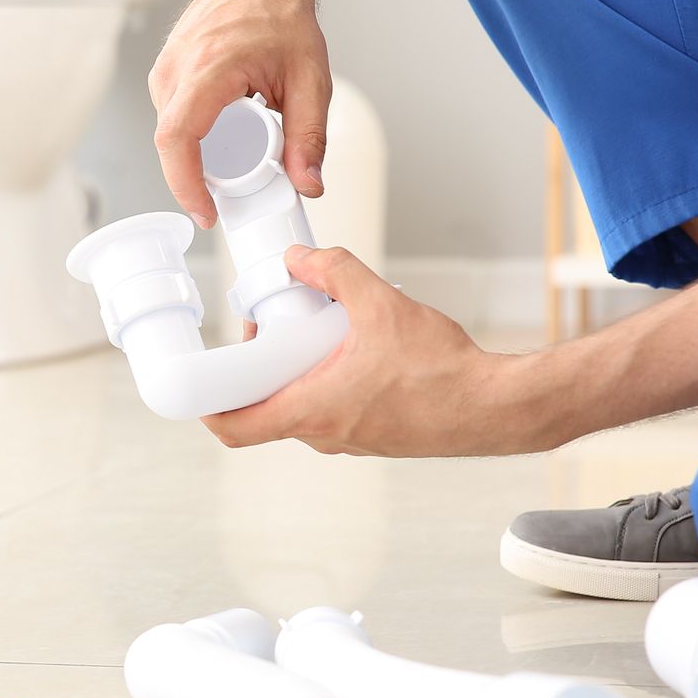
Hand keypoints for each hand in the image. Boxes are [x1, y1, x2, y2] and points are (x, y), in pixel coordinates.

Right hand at [149, 0, 330, 227]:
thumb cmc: (280, 12)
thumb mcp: (309, 79)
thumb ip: (310, 136)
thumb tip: (308, 184)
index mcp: (207, 69)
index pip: (178, 140)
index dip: (186, 185)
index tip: (207, 212)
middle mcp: (176, 69)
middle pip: (174, 145)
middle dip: (204, 177)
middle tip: (244, 188)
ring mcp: (166, 69)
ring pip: (174, 132)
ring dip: (204, 152)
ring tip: (246, 145)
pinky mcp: (166, 72)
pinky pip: (175, 117)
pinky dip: (199, 134)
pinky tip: (229, 129)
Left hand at [203, 246, 545, 456]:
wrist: (496, 406)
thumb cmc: (444, 370)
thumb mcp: (380, 303)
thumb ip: (334, 271)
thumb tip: (299, 257)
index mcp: (312, 410)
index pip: (234, 427)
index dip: (207, 405)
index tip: (200, 378)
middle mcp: (324, 434)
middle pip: (263, 409)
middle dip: (257, 368)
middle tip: (267, 326)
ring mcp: (349, 440)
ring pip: (299, 407)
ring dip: (294, 373)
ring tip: (311, 329)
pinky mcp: (372, 436)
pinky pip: (330, 409)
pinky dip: (324, 382)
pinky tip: (347, 347)